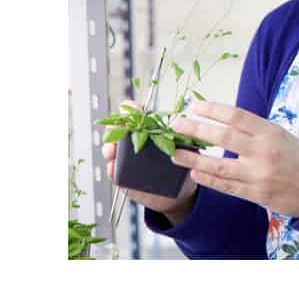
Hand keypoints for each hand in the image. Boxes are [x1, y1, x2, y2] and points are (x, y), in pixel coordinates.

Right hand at [101, 101, 196, 222]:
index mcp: (151, 132)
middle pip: (118, 130)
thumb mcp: (187, 150)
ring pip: (112, 150)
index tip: (129, 107)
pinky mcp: (123, 177)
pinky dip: (112, 169)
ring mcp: (127, 160)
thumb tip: (187, 129)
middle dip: (114, 129)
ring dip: (109, 148)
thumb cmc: (182, 166)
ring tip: (111, 150)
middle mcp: (136, 144)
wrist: (177, 194)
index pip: (137, 116)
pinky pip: (114, 172)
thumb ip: (185, 139)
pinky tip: (113, 167)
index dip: (131, 109)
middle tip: (116, 130)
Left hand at [170, 101, 298, 217]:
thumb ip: (254, 131)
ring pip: (218, 165)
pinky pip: (225, 185)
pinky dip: (207, 179)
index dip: (212, 110)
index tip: (193, 106)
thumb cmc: (298, 158)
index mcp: (271, 132)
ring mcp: (259, 174)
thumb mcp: (281, 136)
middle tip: (177, 124)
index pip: (236, 116)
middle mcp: (264, 151)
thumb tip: (220, 122)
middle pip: (223, 137)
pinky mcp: (255, 194)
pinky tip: (194, 173)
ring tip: (175, 153)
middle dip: (196, 129)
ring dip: (193, 158)